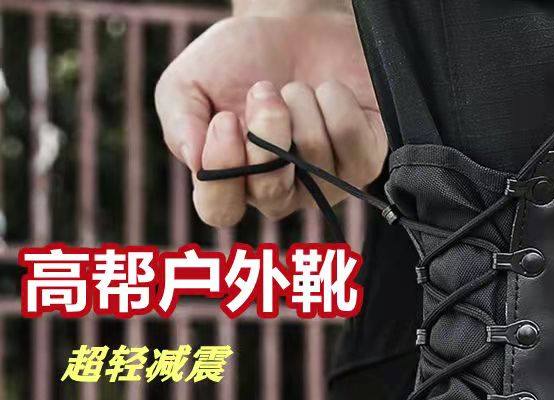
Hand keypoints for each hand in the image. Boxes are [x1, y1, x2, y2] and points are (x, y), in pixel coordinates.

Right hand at [155, 13, 387, 226]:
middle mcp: (282, 194)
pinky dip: (336, 101)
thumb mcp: (190, 81)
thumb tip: (195, 158)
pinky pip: (352, 140)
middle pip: (272, 192)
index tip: (225, 121)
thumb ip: (180, 120)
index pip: (220, 210)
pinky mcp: (364, 160)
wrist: (292, 26)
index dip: (222, 172)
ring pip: (315, 161)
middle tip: (264, 89)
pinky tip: (329, 93)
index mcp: (235, 184)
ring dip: (301, 105)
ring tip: (296, 89)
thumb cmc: (239, 62)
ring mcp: (326, 184)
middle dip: (267, 130)